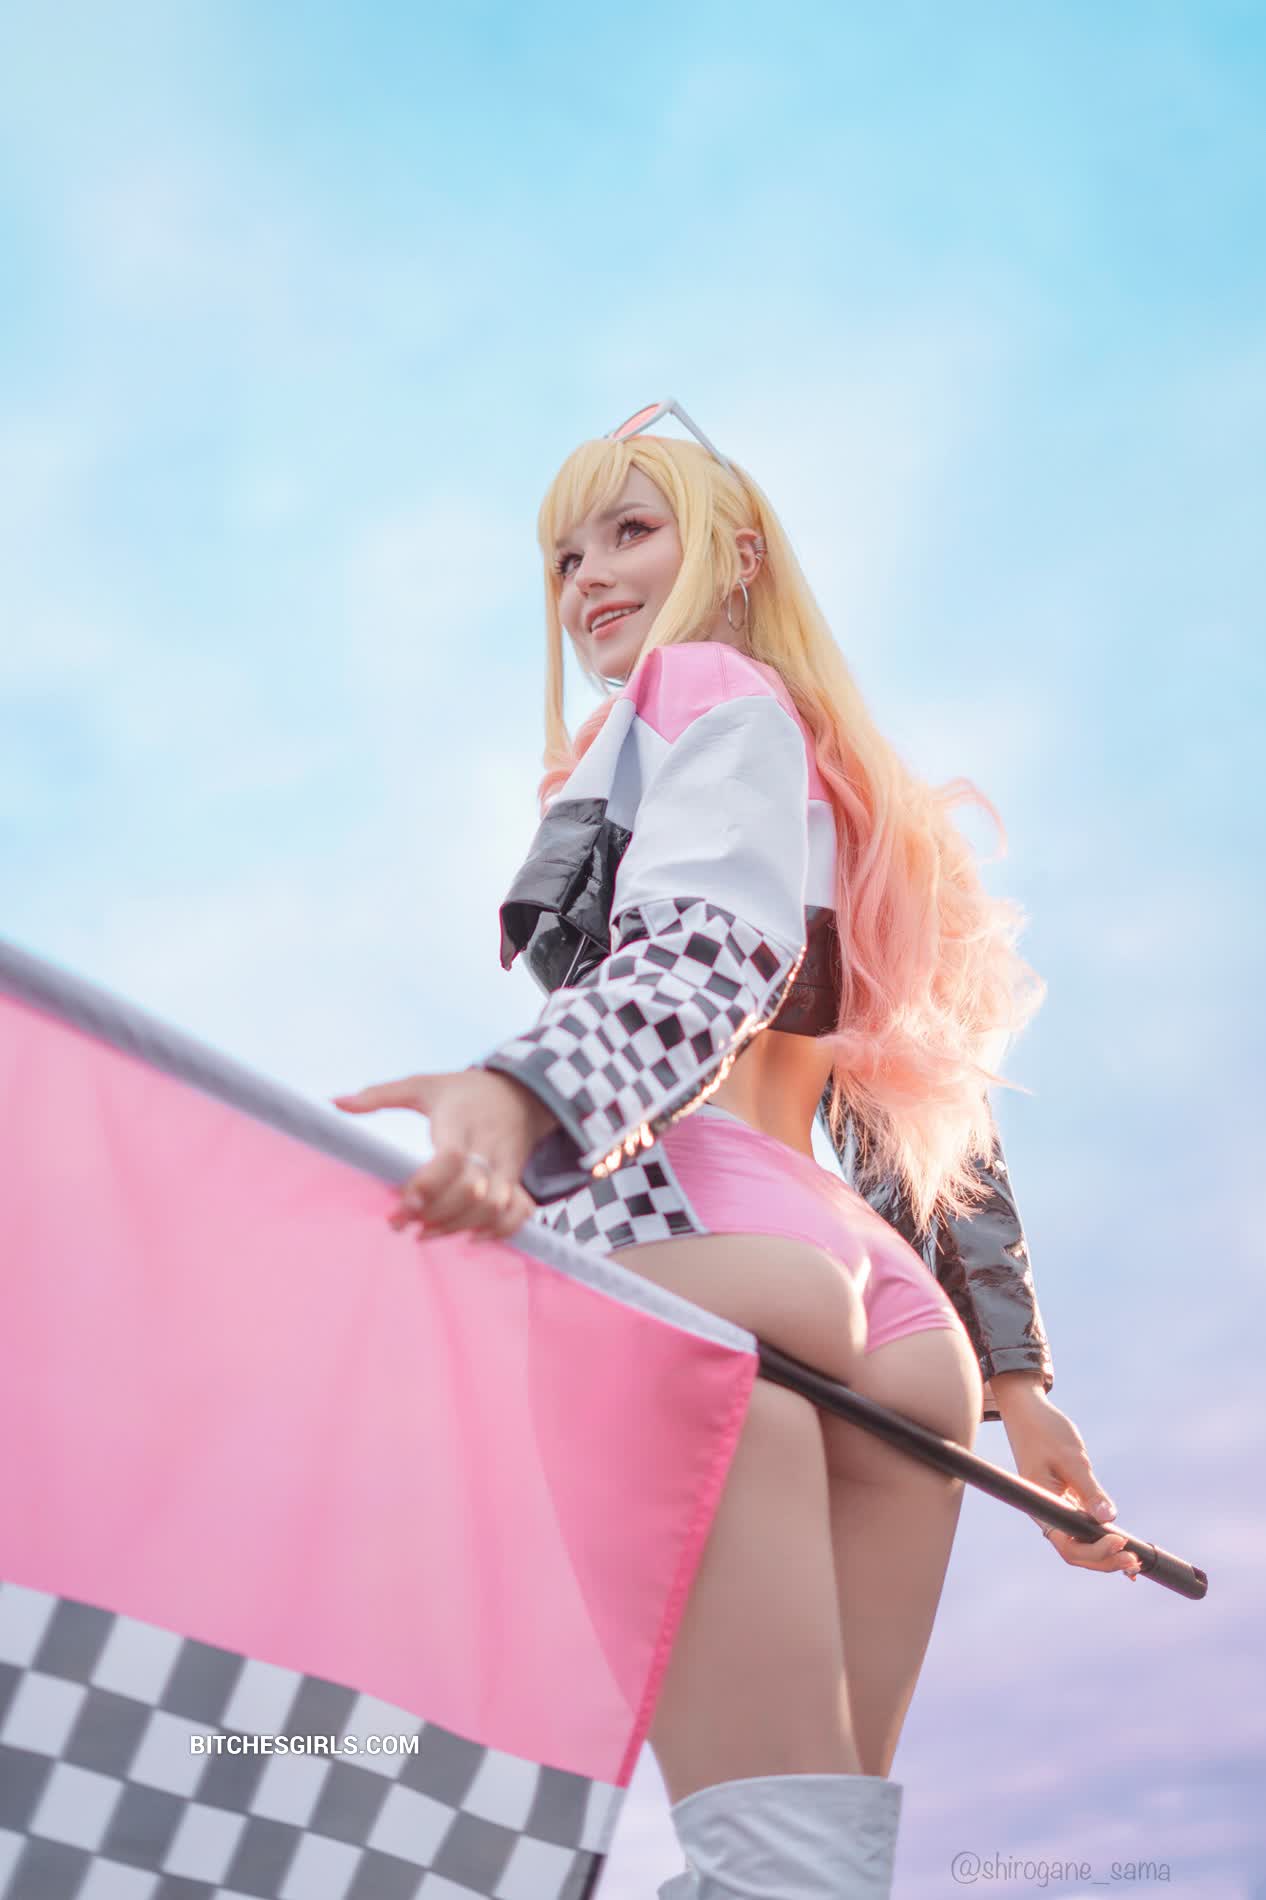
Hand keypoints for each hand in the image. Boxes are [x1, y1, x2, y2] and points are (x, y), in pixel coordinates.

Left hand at [331, 1067, 554, 1244]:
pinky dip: (500, 1230)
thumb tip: (334, 1103)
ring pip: (494, 1205)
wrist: (520, 1091)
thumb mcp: (422, 1084)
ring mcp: (507, 1164)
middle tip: (403, 1224)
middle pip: (471, 1189)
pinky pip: (521, 1211)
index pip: (450, 1156)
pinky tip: (470, 1237)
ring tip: (426, 1234)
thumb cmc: (462, 1090)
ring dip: (460, 1226)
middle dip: (436, 1214)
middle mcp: (487, 1145)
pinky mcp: (517, 1178)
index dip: (428, 1184)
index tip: (401, 1204)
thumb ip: (378, 1095)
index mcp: (459, 1120)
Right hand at [996, 1387, 1141, 1581]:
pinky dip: (1102, 1538)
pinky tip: (1122, 1544)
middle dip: (1105, 1560)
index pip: (1069, 1546)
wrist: (1027, 1411)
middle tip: (1135, 1559)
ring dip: (1106, 1554)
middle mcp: (1047, 1513)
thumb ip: (1090, 1491)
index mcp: (1042, 1507)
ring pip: (1081, 1543)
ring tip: (1135, 1559)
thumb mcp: (1071, 1458)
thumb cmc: (1044, 1431)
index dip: (1096, 1551)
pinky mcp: (1066, 1500)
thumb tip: (1109, 1520)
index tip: (1120, 1540)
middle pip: (1076, 1552)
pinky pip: (1083, 1527)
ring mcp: (1056, 1509)